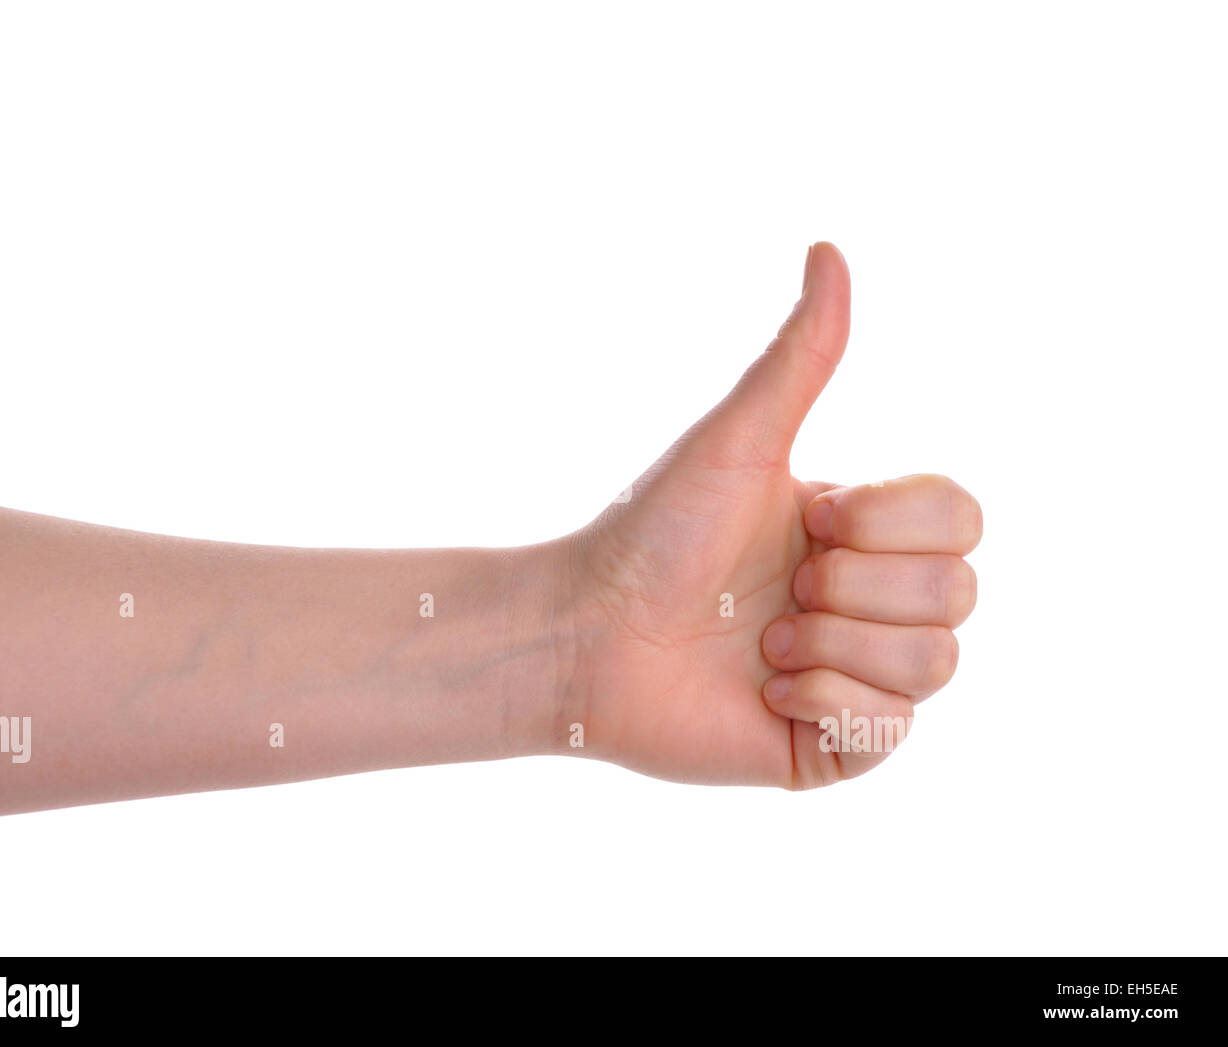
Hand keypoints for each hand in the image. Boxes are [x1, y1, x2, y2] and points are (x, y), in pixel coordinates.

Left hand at [566, 243, 980, 787]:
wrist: (585, 635)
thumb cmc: (651, 533)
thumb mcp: (738, 440)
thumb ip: (799, 356)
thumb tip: (829, 247)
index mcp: (862, 531)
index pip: (962, 517)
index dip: (887, 520)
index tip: (806, 518)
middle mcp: (871, 601)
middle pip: (959, 590)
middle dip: (855, 582)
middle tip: (779, 584)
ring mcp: (858, 676)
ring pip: (938, 663)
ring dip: (836, 643)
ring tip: (765, 640)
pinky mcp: (834, 747)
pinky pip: (894, 730)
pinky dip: (826, 704)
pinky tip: (766, 691)